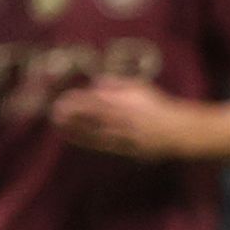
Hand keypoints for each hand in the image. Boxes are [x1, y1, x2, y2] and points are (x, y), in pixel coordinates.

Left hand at [50, 80, 190, 159]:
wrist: (176, 130)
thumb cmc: (157, 105)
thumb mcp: (139, 87)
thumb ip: (117, 83)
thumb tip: (96, 81)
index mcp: (125, 102)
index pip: (95, 99)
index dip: (77, 99)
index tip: (63, 98)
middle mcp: (120, 118)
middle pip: (90, 115)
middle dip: (71, 113)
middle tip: (53, 110)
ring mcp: (120, 134)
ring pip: (91, 130)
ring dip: (72, 127)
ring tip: (56, 123)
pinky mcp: (122, 147)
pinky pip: (98, 144)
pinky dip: (82, 139)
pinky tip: (70, 137)